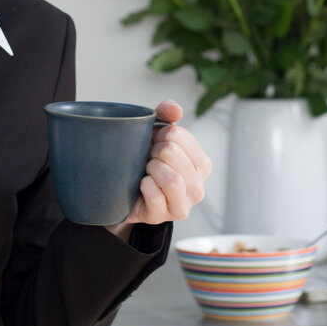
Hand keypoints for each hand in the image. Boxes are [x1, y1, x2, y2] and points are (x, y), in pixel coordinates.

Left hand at [109, 99, 210, 235]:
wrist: (124, 194)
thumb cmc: (145, 162)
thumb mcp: (156, 135)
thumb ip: (166, 114)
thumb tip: (175, 109)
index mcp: (202, 164)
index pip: (178, 135)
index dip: (159, 135)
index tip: (154, 143)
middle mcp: (199, 186)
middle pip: (172, 154)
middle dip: (153, 152)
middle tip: (148, 159)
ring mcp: (184, 205)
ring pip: (172, 179)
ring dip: (151, 169)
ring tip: (147, 172)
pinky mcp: (164, 216)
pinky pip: (154, 194)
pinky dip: (143, 185)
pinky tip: (142, 186)